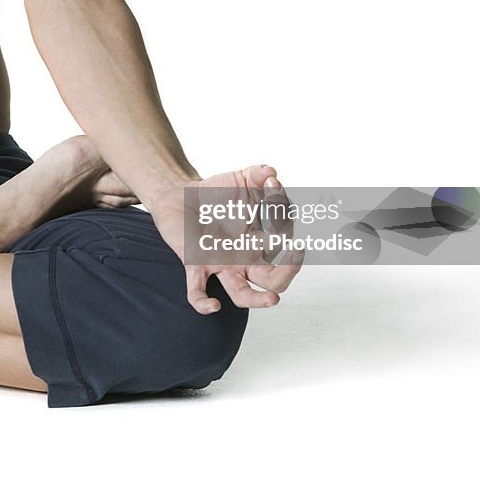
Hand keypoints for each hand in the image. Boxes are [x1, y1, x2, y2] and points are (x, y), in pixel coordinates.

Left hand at [147, 165, 304, 314]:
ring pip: (244, 294)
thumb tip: (271, 172)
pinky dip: (202, 303)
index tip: (270, 184)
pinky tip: (213, 306)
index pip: (284, 236)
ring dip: (259, 300)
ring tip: (274, 299)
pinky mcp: (196, 265)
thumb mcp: (241, 179)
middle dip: (290, 269)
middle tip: (296, 252)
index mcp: (262, 239)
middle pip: (276, 279)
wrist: (182, 195)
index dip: (281, 210)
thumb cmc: (217, 192)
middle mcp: (246, 258)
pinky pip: (198, 292)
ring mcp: (222, 265)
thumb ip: (258, 173)